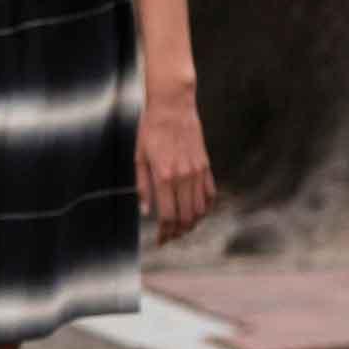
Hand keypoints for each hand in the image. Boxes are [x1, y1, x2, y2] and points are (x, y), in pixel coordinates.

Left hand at [137, 87, 214, 242]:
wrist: (173, 107)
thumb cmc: (150, 130)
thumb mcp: (139, 157)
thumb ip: (142, 186)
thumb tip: (145, 211)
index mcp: (164, 176)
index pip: (168, 215)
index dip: (165, 232)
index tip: (160, 241)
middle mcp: (184, 177)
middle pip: (186, 216)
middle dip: (178, 233)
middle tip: (170, 239)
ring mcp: (198, 171)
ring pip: (200, 208)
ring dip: (192, 224)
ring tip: (182, 229)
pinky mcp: (206, 165)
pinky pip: (210, 193)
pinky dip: (206, 208)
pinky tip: (198, 213)